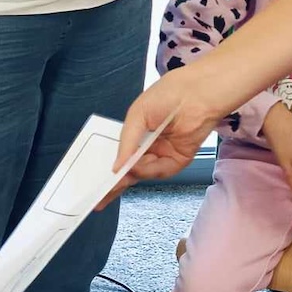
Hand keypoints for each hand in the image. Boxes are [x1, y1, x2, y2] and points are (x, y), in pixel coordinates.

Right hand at [109, 64, 235, 195]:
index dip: (110, 169)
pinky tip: (140, 165)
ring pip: (144, 173)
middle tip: (100, 197)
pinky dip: (149, 170)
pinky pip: (161, 171)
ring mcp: (164, 154)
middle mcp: (150, 146)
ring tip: (121, 172)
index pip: (122, 156)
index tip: (95, 183)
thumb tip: (116, 166)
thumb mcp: (137, 115)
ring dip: (132, 174)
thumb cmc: (167, 95)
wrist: (197, 93)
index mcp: (138, 134)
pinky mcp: (178, 159)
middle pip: (131, 171)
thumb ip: (126, 142)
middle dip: (116, 184)